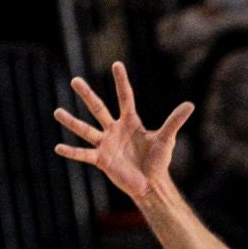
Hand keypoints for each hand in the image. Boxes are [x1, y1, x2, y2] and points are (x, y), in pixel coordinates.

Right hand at [55, 62, 194, 203]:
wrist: (151, 184)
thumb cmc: (158, 161)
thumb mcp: (167, 139)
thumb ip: (174, 121)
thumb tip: (190, 104)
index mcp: (130, 122)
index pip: (124, 97)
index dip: (121, 82)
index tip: (116, 64)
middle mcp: (115, 129)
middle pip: (98, 108)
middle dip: (87, 95)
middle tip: (75, 80)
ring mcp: (106, 144)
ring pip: (86, 130)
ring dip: (72, 122)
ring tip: (56, 112)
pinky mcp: (101, 160)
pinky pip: (84, 154)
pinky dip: (71, 152)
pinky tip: (58, 147)